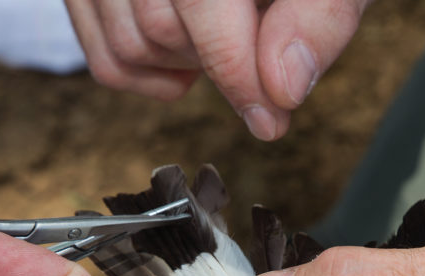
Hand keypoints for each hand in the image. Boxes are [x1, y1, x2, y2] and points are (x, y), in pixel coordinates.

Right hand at [64, 0, 369, 139]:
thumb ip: (318, 15)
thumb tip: (284, 87)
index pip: (198, 0)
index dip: (236, 67)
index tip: (274, 115)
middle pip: (159, 28)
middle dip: (220, 59)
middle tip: (262, 48)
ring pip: (127, 48)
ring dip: (188, 66)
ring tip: (228, 37)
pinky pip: (107, 58)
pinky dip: (152, 75)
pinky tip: (192, 50)